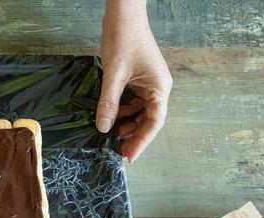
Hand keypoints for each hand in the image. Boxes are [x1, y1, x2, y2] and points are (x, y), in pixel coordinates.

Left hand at [97, 1, 171, 161]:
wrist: (123, 15)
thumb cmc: (124, 39)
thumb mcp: (113, 75)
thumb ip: (108, 103)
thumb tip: (104, 127)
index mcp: (159, 87)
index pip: (154, 122)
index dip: (142, 141)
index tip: (128, 156)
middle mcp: (157, 87)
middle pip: (148, 119)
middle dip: (133, 134)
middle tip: (116, 149)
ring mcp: (148, 82)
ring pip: (139, 111)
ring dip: (126, 123)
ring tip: (111, 135)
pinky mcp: (138, 77)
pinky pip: (132, 100)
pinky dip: (122, 110)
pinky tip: (110, 116)